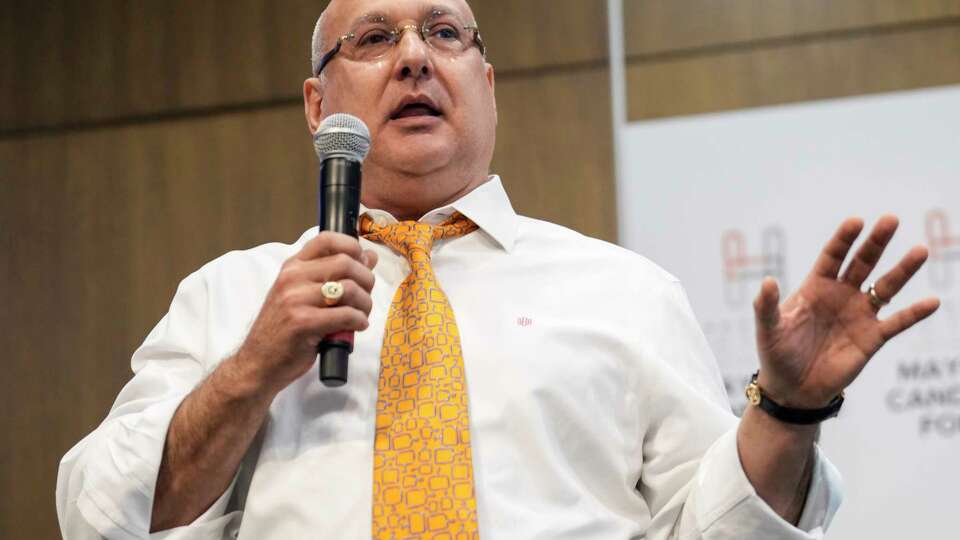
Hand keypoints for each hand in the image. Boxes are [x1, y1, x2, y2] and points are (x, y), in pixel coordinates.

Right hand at [235, 232, 377, 394]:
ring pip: (350, 289)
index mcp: (292, 267)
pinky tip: (356, 327)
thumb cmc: (284, 330)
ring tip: (361, 315)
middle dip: (366, 280)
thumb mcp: (303, 295)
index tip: (362, 263)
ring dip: (365, 304)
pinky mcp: (303, 323)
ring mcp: (295, 299)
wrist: (258, 362)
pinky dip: (359, 321)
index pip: (327, 239)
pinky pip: (346, 315)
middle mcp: (292, 278)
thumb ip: (333, 275)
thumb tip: (369, 256)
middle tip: (365, 297)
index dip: (352, 246)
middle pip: (346, 263)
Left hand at [753, 215, 939, 407]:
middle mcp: (841, 295)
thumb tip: (767, 281)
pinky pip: (897, 322)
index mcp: (815, 288)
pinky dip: (914, 313)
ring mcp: (859, 315)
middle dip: (876, 242)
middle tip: (891, 219)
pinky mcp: (872, 338)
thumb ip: (767, 306)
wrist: (793, 389)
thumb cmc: (777, 355)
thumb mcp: (768, 329)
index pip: (832, 257)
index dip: (843, 240)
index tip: (856, 221)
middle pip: (862, 263)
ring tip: (920, 250)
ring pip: (885, 287)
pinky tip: (932, 302)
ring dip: (903, 269)